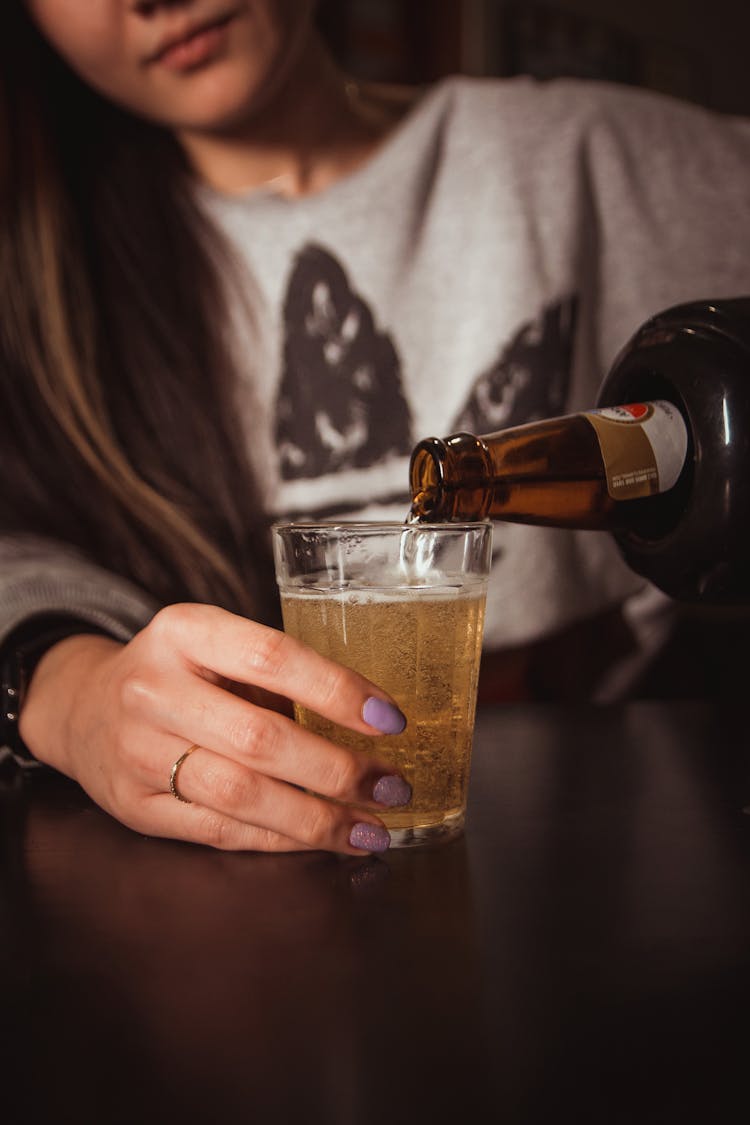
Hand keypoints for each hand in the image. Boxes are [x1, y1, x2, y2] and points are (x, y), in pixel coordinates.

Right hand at [19, 603, 410, 853]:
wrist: (83, 707)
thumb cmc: (177, 673)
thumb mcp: (214, 645)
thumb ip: (275, 674)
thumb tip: (374, 721)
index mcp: (183, 631)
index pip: (270, 656)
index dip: (337, 691)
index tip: (391, 719)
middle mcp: (152, 689)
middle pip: (260, 738)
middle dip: (339, 770)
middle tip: (392, 787)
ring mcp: (137, 751)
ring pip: (241, 796)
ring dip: (317, 819)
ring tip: (371, 828)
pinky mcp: (135, 806)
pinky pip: (220, 831)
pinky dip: (280, 840)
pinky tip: (322, 840)